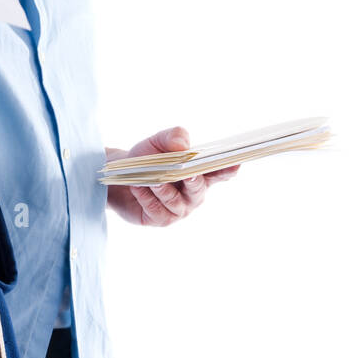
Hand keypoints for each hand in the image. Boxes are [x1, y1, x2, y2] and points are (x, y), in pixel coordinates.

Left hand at [104, 126, 240, 226]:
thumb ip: (173, 137)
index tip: (236, 163)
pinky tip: (138, 186)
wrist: (121, 175)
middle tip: (189, 175)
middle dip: (194, 182)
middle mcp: (193, 194)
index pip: (219, 172)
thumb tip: (183, 146)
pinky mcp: (161, 219)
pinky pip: (157, 210)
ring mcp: (179, 209)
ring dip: (164, 190)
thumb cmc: (147, 158)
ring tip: (154, 179)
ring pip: (175, 201)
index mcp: (199, 174)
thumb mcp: (158, 142)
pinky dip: (147, 197)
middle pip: (198, 190)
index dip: (228, 169)